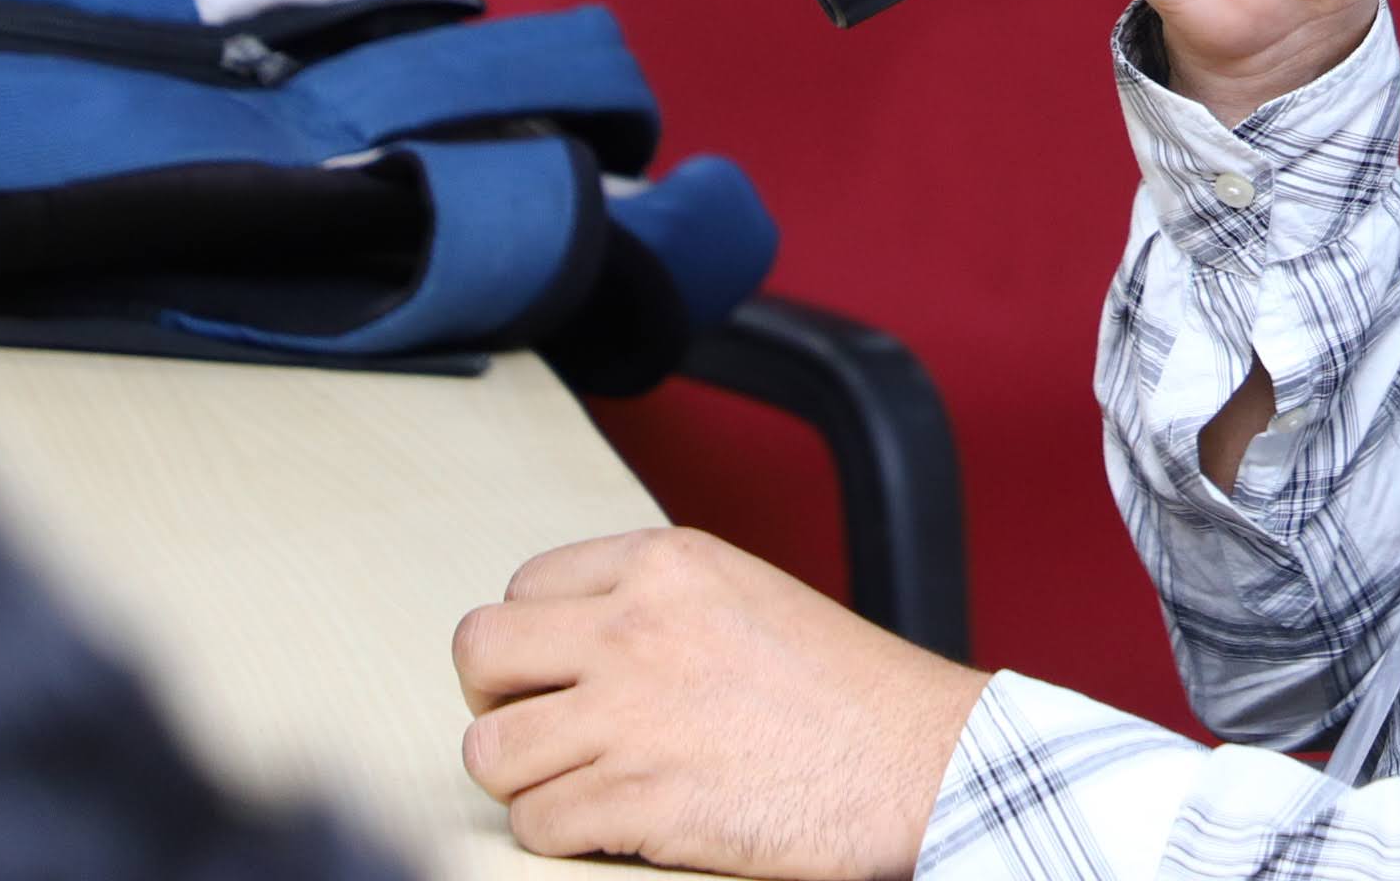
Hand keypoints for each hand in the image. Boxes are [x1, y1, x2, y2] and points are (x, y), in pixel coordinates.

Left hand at [453, 527, 985, 876]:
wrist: (920, 762)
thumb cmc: (853, 693)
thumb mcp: (748, 597)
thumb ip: (659, 602)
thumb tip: (575, 639)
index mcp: (667, 565)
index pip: (525, 586)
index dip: (531, 640)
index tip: (554, 673)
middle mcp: (635, 628)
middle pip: (479, 651)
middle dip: (496, 697)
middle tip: (537, 724)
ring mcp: (629, 715)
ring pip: (490, 749)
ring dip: (528, 776)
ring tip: (581, 781)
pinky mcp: (633, 800)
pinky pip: (534, 824)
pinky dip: (565, 834)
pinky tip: (615, 823)